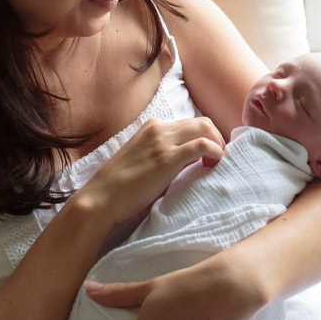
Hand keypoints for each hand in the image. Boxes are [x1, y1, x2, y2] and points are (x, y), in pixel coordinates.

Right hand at [74, 117, 224, 225]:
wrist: (102, 197)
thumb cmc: (121, 184)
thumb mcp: (143, 158)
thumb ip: (163, 152)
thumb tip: (190, 158)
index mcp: (151, 126)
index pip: (188, 122)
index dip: (204, 136)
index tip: (209, 153)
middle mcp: (158, 128)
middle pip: (201, 122)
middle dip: (215, 137)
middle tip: (217, 158)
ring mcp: (163, 142)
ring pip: (205, 128)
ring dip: (217, 144)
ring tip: (215, 163)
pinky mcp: (167, 158)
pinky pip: (202, 145)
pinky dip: (215, 152)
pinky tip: (214, 164)